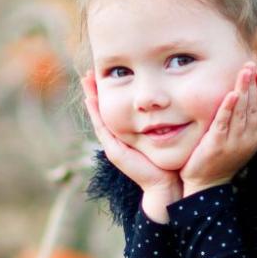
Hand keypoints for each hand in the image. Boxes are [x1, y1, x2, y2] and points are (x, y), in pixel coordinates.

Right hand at [81, 70, 181, 220]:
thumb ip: (164, 121)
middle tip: (89, 73)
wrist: (165, 184)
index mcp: (128, 134)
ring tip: (86, 80)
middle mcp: (118, 138)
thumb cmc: (169, 161)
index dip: (107, 93)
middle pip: (102, 110)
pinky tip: (91, 99)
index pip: (115, 109)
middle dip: (95, 91)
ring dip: (91, 98)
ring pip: (98, 116)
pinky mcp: (114, 151)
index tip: (104, 74)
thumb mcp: (166, 134)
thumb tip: (170, 100)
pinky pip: (102, 128)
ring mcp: (113, 144)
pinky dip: (96, 113)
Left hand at [180, 62, 256, 196]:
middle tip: (253, 64)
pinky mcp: (217, 145)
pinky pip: (224, 123)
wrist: (206, 185)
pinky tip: (231, 94)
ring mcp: (234, 142)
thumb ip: (248, 122)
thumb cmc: (221, 161)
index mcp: (255, 136)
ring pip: (241, 112)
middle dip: (254, 84)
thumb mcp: (240, 141)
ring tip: (245, 72)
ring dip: (243, 90)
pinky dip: (228, 108)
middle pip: (253, 106)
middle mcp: (248, 139)